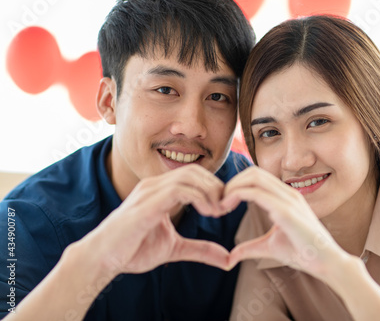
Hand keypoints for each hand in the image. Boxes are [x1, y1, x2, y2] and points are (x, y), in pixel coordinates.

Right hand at [85, 164, 230, 276]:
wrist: (102, 259)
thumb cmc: (132, 250)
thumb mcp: (174, 248)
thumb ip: (200, 249)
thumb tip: (227, 259)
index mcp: (160, 191)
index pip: (194, 175)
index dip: (214, 188)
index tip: (226, 207)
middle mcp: (155, 185)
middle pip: (195, 171)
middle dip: (216, 187)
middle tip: (226, 207)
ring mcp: (149, 191)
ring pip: (189, 176)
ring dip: (210, 192)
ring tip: (218, 211)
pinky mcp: (146, 203)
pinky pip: (179, 189)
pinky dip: (199, 197)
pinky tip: (207, 212)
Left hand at [222, 167, 345, 276]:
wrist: (327, 263)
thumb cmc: (304, 253)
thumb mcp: (269, 247)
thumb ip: (250, 247)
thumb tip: (230, 257)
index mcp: (286, 197)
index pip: (257, 177)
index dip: (237, 185)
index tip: (224, 203)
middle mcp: (288, 193)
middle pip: (253, 171)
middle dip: (232, 183)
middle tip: (219, 202)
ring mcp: (288, 199)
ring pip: (253, 177)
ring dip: (232, 187)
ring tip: (221, 205)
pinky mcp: (286, 210)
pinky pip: (256, 193)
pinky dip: (236, 195)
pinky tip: (227, 208)